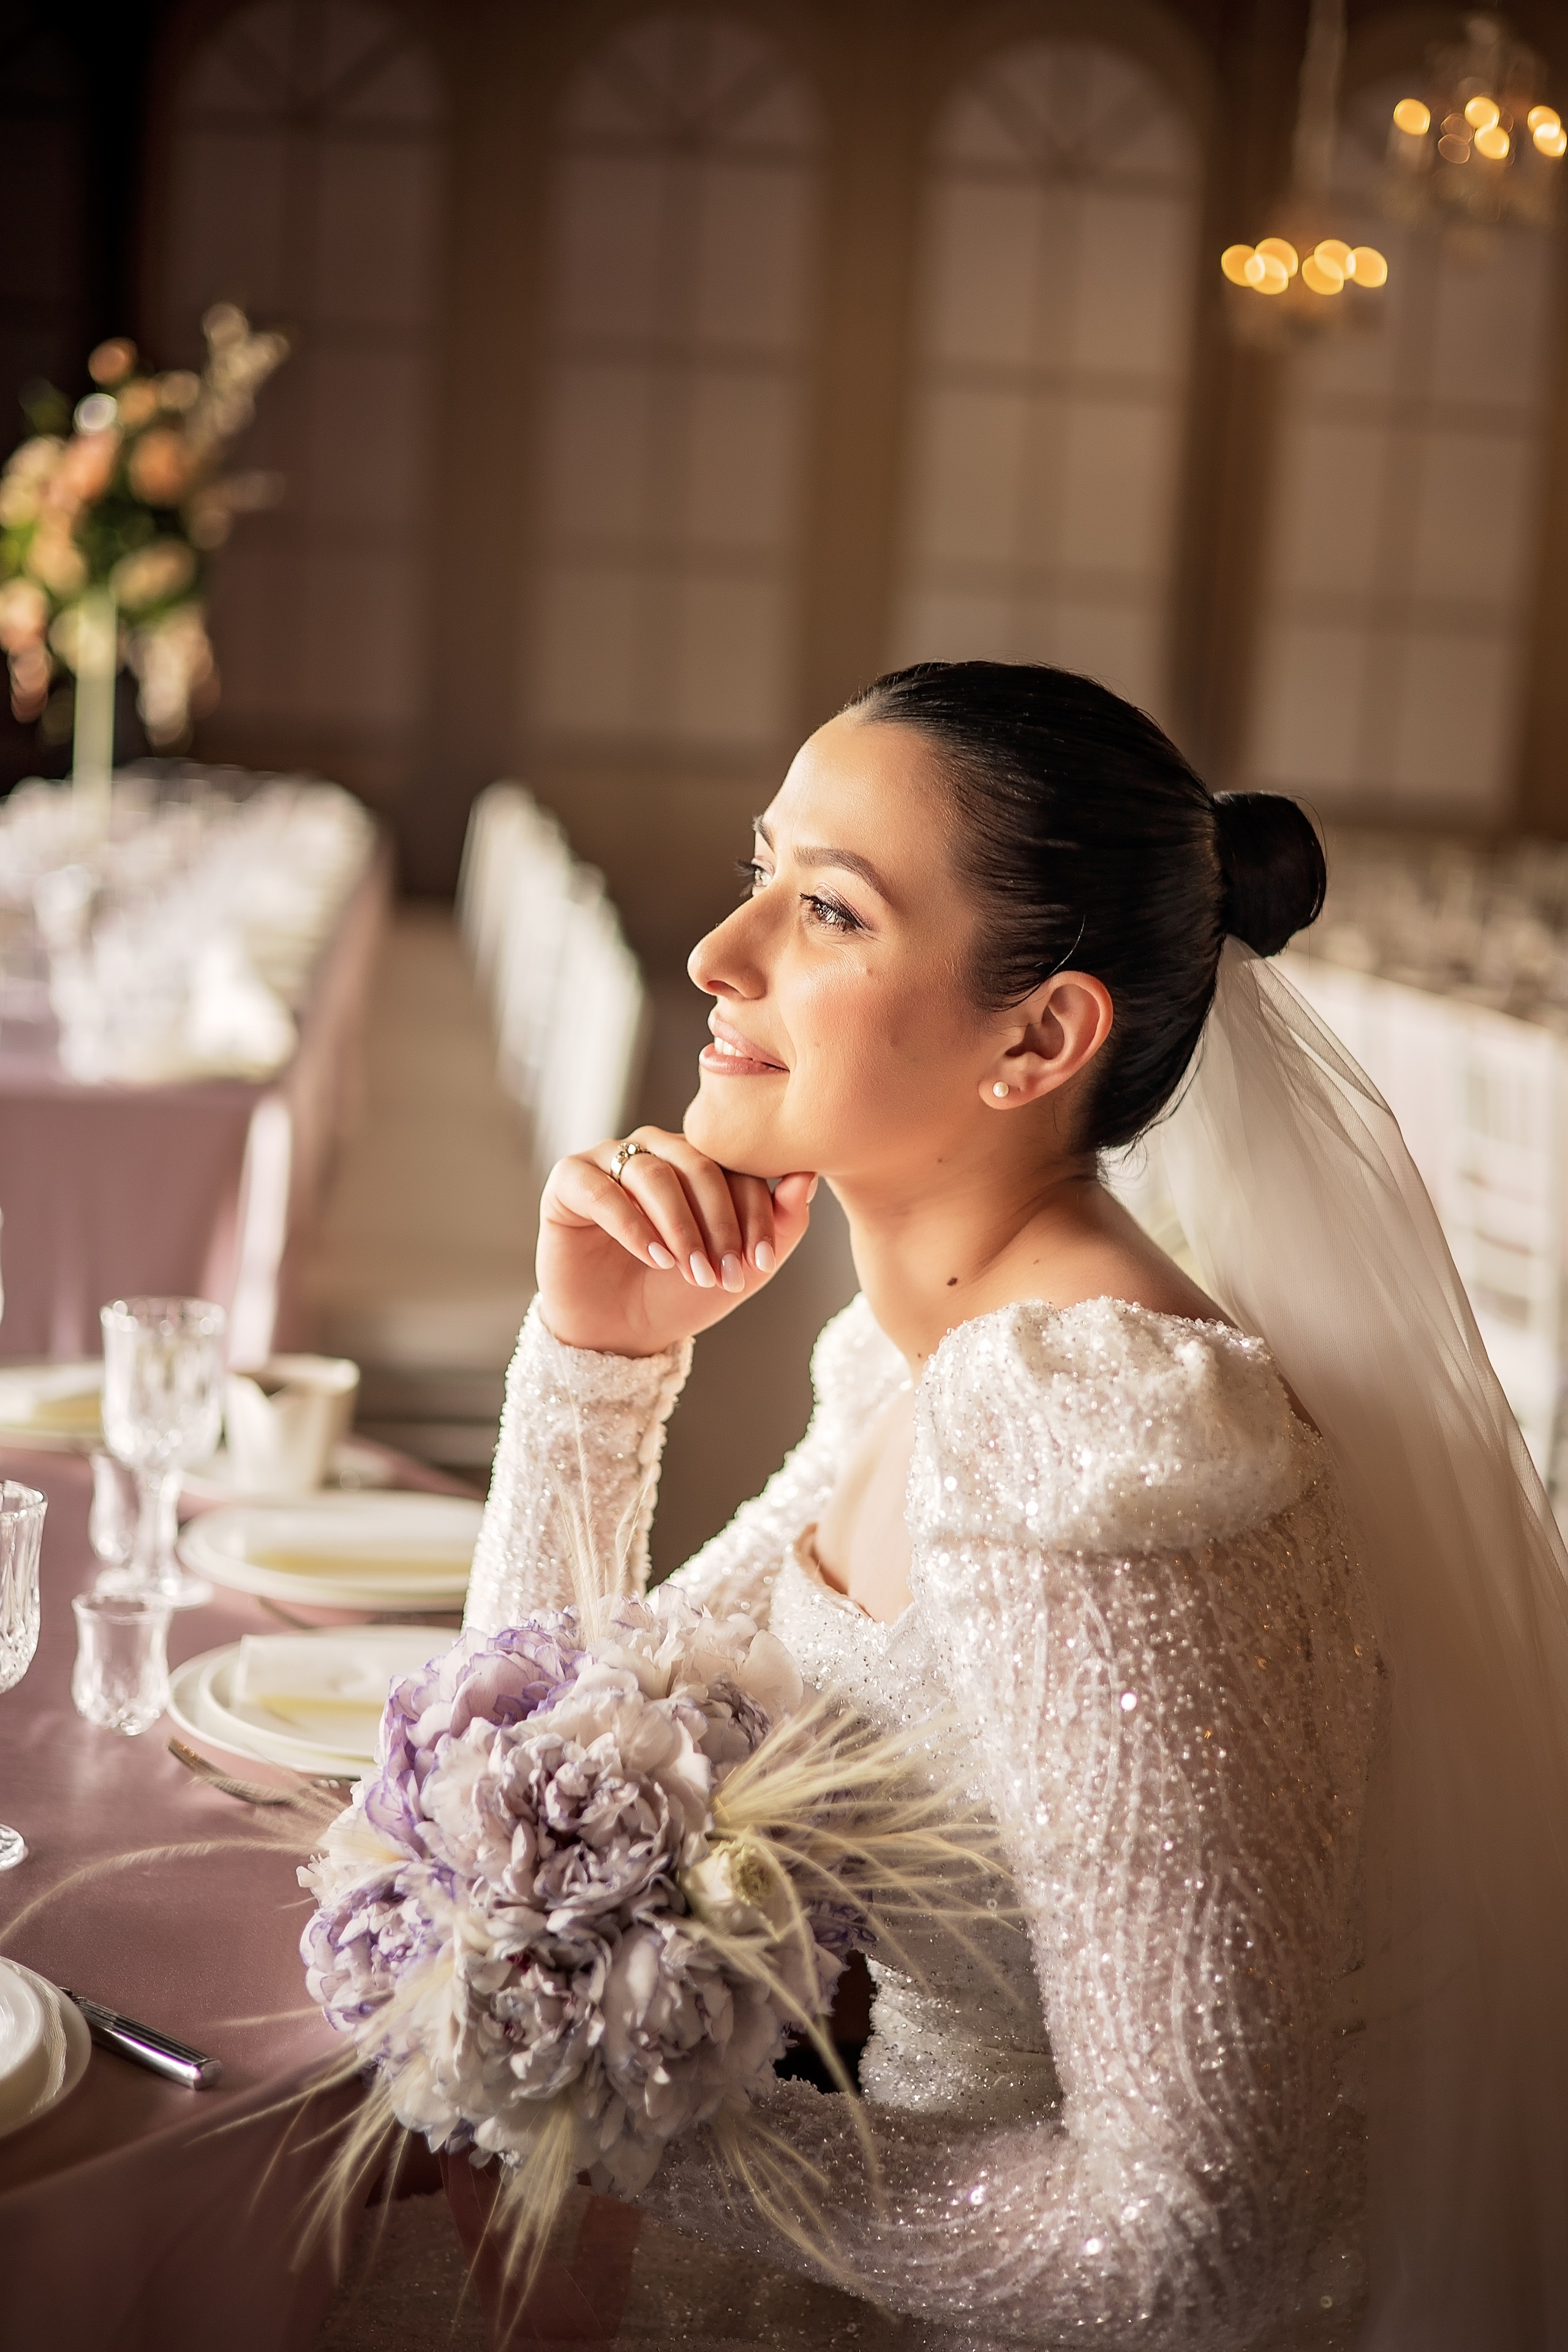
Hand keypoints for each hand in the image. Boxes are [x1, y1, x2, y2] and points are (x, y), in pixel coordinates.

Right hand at [537, 1126, 816, 1355]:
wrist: (620, 1332)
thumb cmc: (681, 1293)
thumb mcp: (742, 1267)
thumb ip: (781, 1224)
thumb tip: (809, 1177)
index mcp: (700, 1160)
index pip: (737, 1166)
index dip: (755, 1212)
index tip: (760, 1261)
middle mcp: (656, 1149)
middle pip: (698, 1164)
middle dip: (719, 1222)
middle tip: (725, 1272)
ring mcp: (610, 1159)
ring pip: (653, 1173)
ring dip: (679, 1226)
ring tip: (690, 1270)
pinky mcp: (570, 1180)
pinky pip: (602, 1189)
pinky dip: (633, 1225)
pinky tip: (653, 1258)